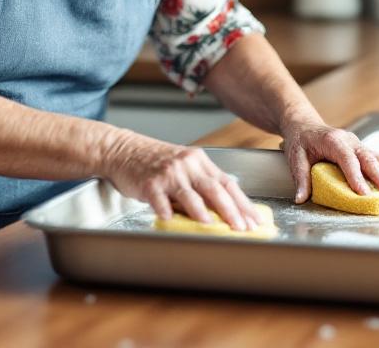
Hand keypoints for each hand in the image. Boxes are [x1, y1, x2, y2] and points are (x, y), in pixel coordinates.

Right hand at [99, 129, 261, 231]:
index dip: (243, 204)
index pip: (228, 183)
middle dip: (231, 210)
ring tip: (212, 225)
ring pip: (189, 194)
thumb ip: (201, 184)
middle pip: (214, 188)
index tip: (255, 220)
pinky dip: (165, 211)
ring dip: (201, 211)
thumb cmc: (155, 162)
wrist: (124, 150)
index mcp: (200, 162)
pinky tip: (170, 220)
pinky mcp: (150, 183)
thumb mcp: (183, 167)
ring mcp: (169, 173)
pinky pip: (159, 199)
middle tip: (242, 227)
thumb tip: (225, 212)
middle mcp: (187, 165)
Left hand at [280, 118, 378, 203]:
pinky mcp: (362, 150)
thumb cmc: (301, 141)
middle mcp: (349, 140)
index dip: (356, 176)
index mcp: (333, 140)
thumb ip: (300, 178)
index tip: (363, 193)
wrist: (305, 126)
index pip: (347, 159)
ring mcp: (358, 144)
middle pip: (368, 158)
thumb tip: (300, 198)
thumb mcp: (295, 157)